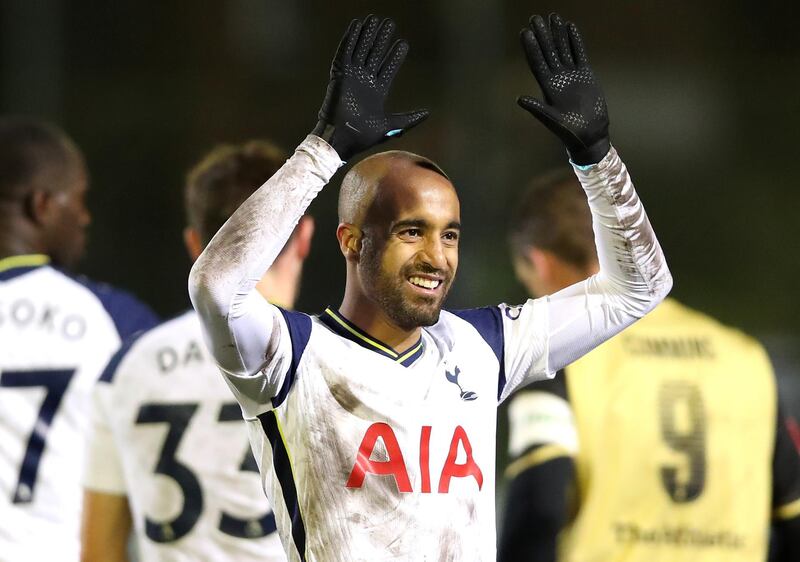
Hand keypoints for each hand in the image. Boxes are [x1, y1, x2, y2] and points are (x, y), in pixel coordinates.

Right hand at [312, 15, 428, 160]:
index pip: (387, 68)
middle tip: (390, 24)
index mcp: (376, 92)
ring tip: (375, 19)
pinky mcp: (340, 74)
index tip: (403, 43)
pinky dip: (350, 38)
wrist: (343, 138)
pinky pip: (345, 52)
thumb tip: (427, 113)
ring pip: (361, 50)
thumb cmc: (364, 135)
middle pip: (374, 54)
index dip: (394, 56)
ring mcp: (351, 76)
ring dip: (368, 34)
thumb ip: (409, 119)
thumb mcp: (391, 126)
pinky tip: (357, 25)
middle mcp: (363, 81)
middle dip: (382, 39)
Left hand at [517, 14, 609, 164]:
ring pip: (562, 49)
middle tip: (535, 17)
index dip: (531, 48)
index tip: (525, 32)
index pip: (537, 63)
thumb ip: (537, 109)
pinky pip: (579, 53)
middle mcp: (557, 78)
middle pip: (548, 52)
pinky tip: (570, 27)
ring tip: (553, 17)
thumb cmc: (569, 131)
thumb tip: (519, 99)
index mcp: (547, 87)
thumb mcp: (552, 120)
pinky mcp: (585, 74)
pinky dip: (575, 41)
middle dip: (542, 35)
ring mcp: (571, 75)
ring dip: (557, 34)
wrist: (590, 134)